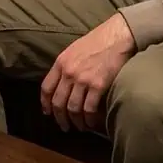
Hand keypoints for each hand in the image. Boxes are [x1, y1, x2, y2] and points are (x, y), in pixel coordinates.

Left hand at [40, 13, 135, 131]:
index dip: (45, 103)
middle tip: (64, 126)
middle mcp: (69, 72)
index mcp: (61, 62)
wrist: (116, 36)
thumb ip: (66, 66)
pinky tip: (91, 123)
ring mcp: (83, 79)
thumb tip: (62, 84)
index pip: (46, 87)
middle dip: (60, 117)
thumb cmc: (97, 42)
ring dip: (75, 121)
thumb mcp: (73, 50)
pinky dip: (89, 120)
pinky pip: (89, 109)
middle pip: (58, 102)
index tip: (47, 112)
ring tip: (79, 127)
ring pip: (73, 108)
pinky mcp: (98, 86)